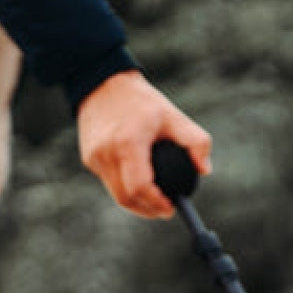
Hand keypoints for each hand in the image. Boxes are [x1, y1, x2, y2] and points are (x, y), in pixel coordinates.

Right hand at [76, 71, 211, 217]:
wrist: (103, 82)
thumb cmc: (142, 101)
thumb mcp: (174, 116)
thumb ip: (196, 142)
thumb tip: (204, 170)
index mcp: (128, 143)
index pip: (140, 187)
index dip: (156, 203)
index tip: (171, 208)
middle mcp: (106, 152)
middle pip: (125, 198)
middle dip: (147, 210)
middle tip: (165, 210)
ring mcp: (94, 157)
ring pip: (116, 194)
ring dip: (136, 203)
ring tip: (155, 201)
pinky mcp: (88, 158)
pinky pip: (109, 182)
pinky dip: (125, 189)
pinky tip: (140, 185)